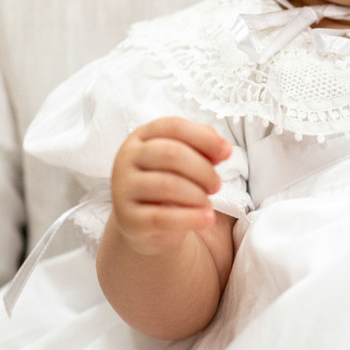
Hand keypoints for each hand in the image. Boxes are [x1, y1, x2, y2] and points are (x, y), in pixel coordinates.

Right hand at [109, 117, 232, 255]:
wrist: (142, 223)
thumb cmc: (167, 182)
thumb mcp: (182, 159)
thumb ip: (202, 145)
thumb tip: (223, 148)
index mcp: (141, 137)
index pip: (174, 126)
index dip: (204, 138)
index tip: (227, 152)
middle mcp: (126, 158)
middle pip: (170, 153)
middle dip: (203, 169)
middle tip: (216, 185)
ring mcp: (123, 189)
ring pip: (166, 185)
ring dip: (197, 194)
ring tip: (207, 203)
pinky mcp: (127, 219)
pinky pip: (161, 217)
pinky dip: (190, 218)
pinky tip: (206, 218)